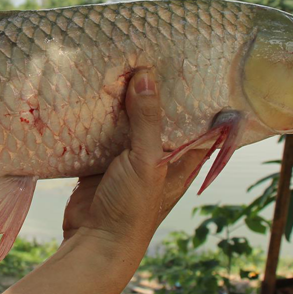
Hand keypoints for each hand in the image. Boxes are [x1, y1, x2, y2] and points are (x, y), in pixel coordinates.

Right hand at [63, 70, 207, 248]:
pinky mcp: (102, 160)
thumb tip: (146, 76)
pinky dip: (97, 115)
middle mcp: (159, 156)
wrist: (93, 242)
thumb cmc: (133, 209)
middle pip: (160, 115)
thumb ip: (147, 120)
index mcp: (183, 159)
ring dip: (122, 100)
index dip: (200, 96)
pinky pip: (101, 132)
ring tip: (118, 61)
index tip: (197, 64)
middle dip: (154, 90)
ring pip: (129, 121)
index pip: (201, 122)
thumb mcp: (148, 162)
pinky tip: (91, 90)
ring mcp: (129, 158)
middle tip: (149, 51)